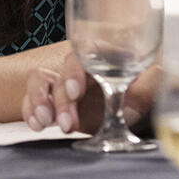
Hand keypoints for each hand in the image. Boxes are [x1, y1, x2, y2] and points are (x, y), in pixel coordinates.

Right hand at [22, 51, 155, 133]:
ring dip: (39, 101)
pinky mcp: (52, 102)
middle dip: (62, 101)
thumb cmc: (139, 92)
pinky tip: (36, 124)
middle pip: (62, 74)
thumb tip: (132, 105)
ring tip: (44, 123)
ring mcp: (63, 84)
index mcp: (102, 57)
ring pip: (40, 81)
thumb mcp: (148, 90)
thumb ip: (145, 91)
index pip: (83, 53)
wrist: (128, 113)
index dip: (75, 71)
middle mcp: (80, 68)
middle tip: (67, 124)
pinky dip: (30, 110)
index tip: (75, 91)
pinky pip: (31, 99)